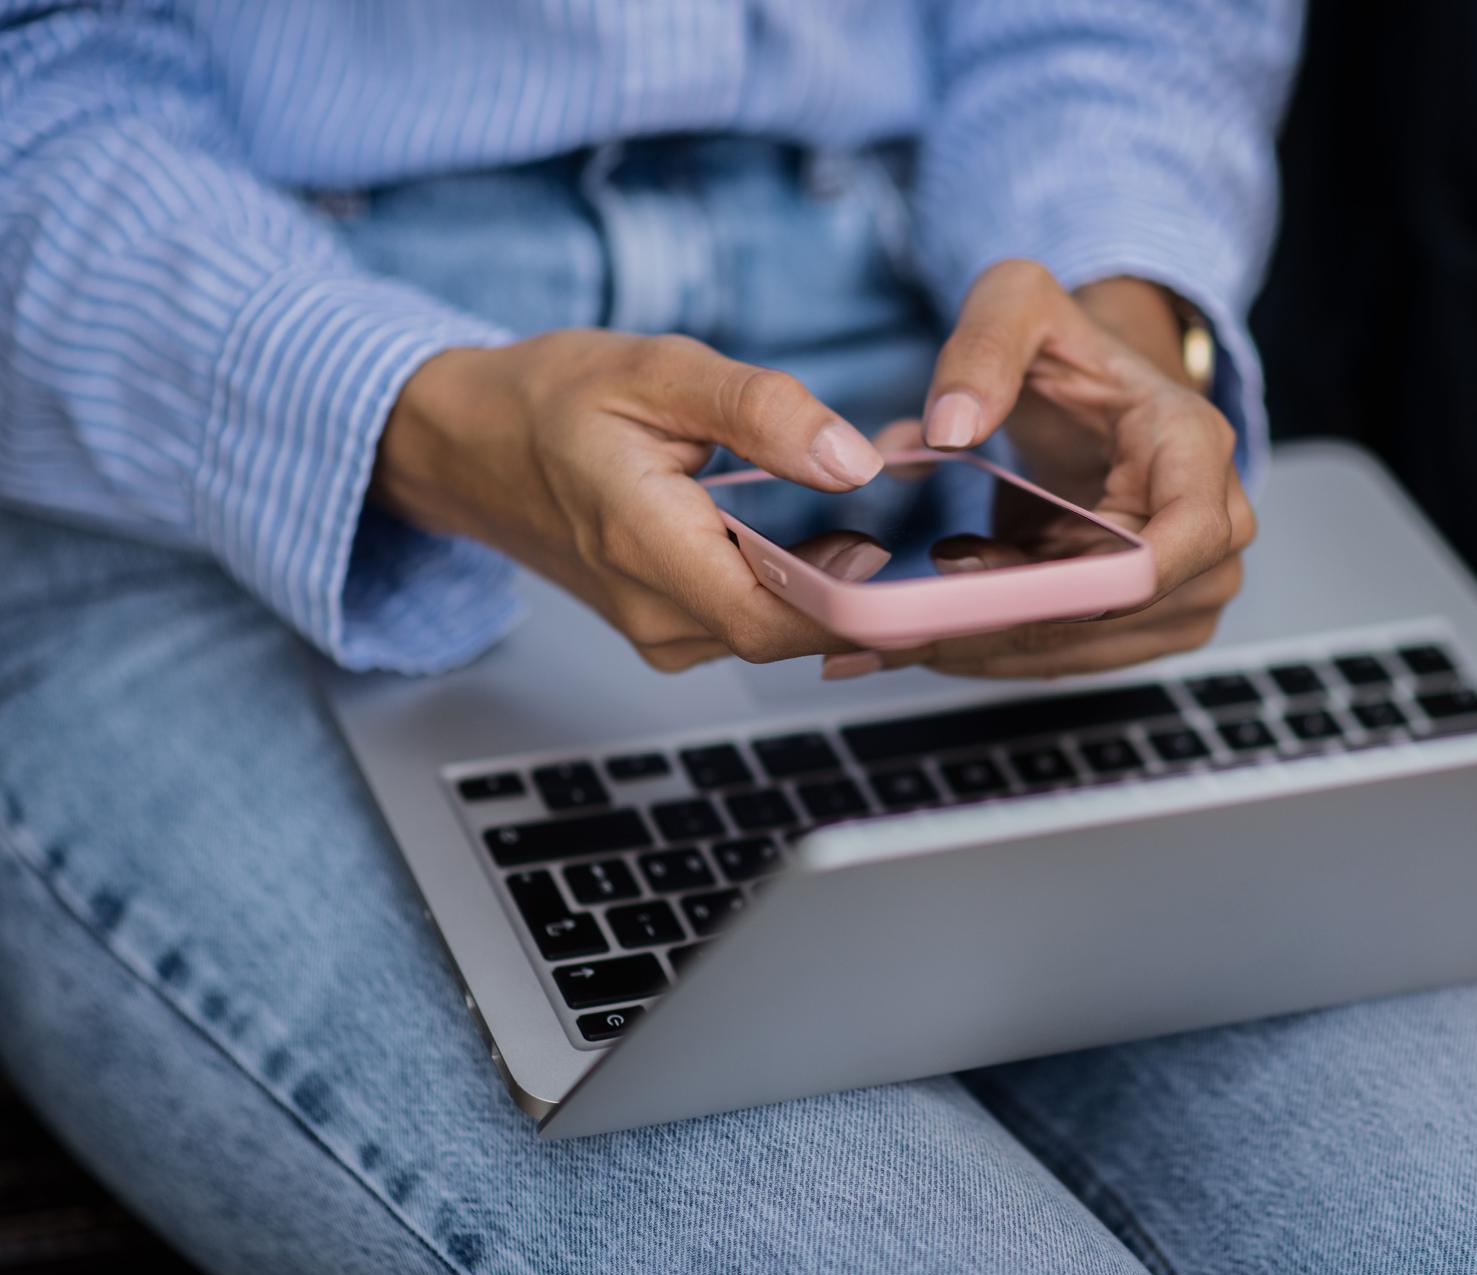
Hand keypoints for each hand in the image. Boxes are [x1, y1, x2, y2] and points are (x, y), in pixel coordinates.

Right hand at [374, 329, 888, 670]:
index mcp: (647, 545)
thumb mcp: (660, 370)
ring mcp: (660, 632)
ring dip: (838, 593)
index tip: (928, 576)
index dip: (858, 608)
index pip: (774, 619)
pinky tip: (833, 544)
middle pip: (790, 633)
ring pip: (778, 633)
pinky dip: (802, 592)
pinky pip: (755, 625)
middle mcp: (655, 612)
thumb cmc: (556, 398)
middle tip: (938, 543)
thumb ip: (760, 411)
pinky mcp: (669, 630)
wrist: (469, 444)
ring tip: (892, 533)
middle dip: (868, 597)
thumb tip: (855, 461)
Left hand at [831, 261, 1254, 678]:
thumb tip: (950, 428)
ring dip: (982, 650)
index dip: (1085, 578)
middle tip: (891, 622)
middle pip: (1115, 610)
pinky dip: (991, 654)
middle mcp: (1215, 529)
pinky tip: (921, 637)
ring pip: (1084, 649)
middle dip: (998, 620)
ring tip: (887, 635)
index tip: (976, 578)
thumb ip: (981, 347)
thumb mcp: (1016, 302)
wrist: (1098, 397)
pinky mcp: (1149, 625)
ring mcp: (1189, 589)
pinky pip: (1069, 657)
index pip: (1180, 539)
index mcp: (1197, 447)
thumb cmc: (1069, 351)